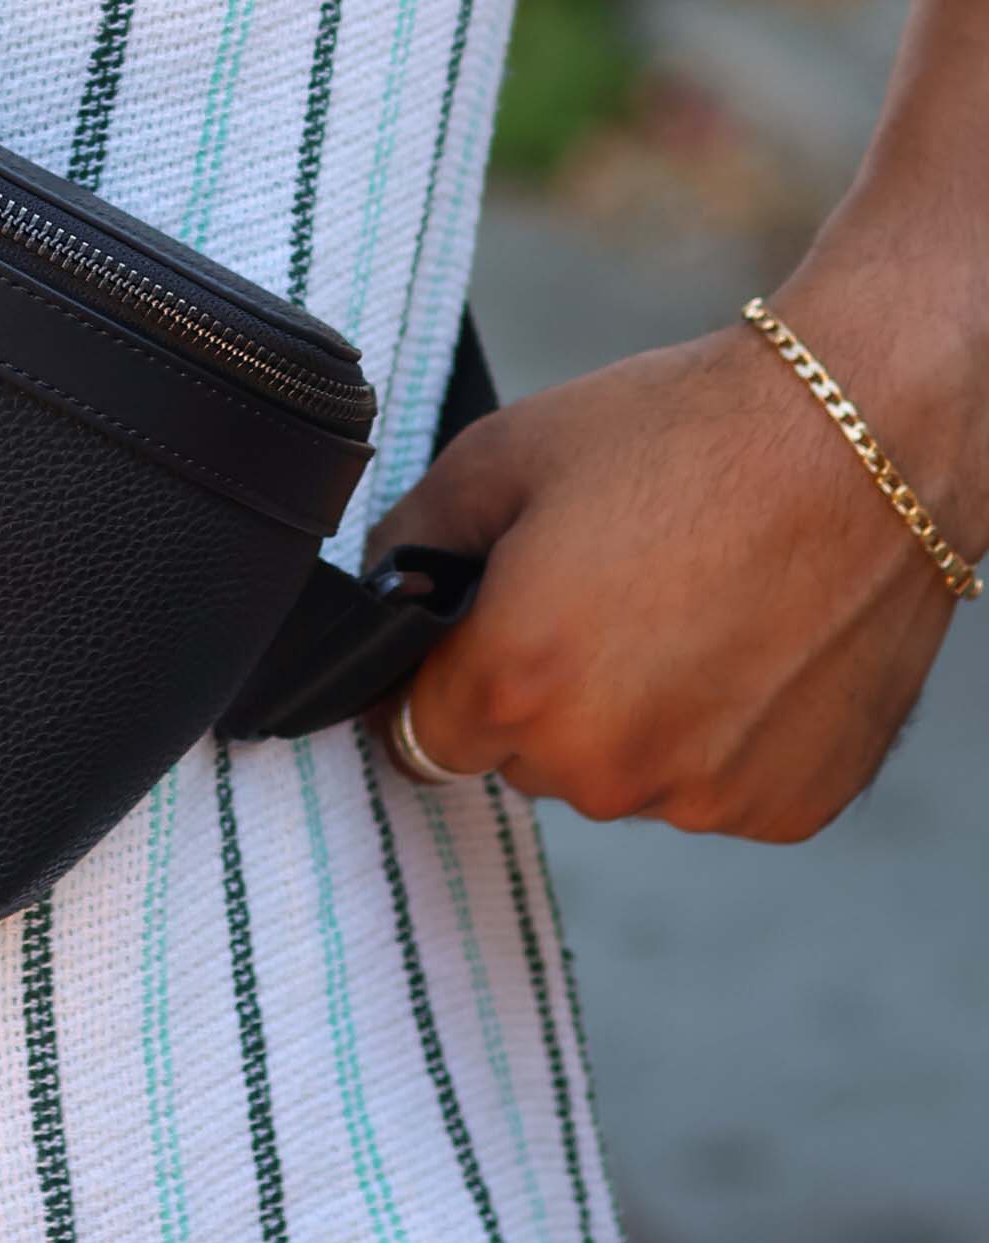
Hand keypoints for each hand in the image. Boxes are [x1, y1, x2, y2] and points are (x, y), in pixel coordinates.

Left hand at [369, 302, 973, 836]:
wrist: (859, 441)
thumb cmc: (682, 434)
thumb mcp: (504, 453)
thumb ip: (413, 537)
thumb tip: (384, 589)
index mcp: (517, 679)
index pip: (419, 738)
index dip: (434, 681)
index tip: (472, 637)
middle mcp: (604, 762)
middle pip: (523, 759)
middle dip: (537, 691)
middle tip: (597, 592)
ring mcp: (701, 796)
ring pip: (619, 778)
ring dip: (628, 720)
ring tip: (680, 607)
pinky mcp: (787, 808)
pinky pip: (709, 787)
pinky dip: (715, 736)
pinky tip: (745, 645)